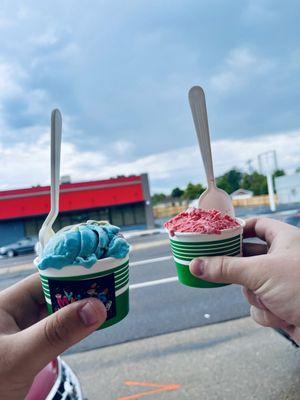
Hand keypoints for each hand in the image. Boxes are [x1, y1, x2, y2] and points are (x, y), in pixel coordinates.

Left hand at [0, 273, 106, 398]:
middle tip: (109, 291)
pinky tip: (88, 323)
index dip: (72, 274)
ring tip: (105, 303)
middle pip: (53, 292)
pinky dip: (73, 325)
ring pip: (57, 311)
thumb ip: (57, 332)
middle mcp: (15, 312)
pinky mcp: (31, 345)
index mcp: (7, 303)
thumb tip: (96, 307)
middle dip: (79, 291)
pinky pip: (56, 329)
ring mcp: (23, 329)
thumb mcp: (21, 356)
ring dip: (78, 308)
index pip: (44, 279)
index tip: (100, 274)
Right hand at [189, 218, 299, 343]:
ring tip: (271, 300)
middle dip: (240, 272)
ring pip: (250, 285)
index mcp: (286, 239)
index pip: (256, 225)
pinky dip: (265, 312)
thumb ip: (225, 268)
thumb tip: (197, 265)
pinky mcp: (281, 304)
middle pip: (247, 258)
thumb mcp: (260, 273)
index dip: (237, 229)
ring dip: (256, 297)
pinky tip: (280, 315)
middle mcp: (284, 259)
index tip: (218, 236)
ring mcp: (282, 282)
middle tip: (218, 269)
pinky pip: (259, 304)